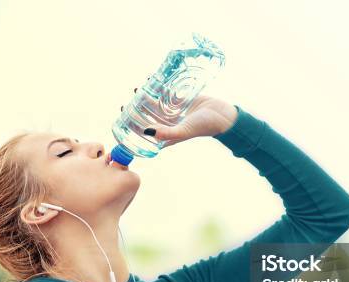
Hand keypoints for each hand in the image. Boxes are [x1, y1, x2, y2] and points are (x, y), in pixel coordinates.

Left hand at [121, 90, 237, 147]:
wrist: (223, 115)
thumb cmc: (205, 127)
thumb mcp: (183, 131)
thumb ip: (165, 133)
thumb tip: (146, 131)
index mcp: (168, 134)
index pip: (146, 132)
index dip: (134, 126)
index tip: (124, 117)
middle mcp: (170, 124)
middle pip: (149, 116)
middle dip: (138, 109)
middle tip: (128, 101)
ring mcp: (176, 112)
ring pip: (157, 103)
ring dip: (147, 96)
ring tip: (138, 89)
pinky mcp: (182, 100)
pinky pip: (167, 93)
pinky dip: (159, 87)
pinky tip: (152, 79)